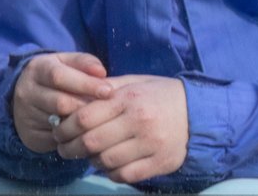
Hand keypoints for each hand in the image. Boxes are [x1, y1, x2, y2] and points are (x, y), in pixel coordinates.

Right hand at [12, 52, 112, 153]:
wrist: (23, 99)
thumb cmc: (54, 78)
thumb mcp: (65, 63)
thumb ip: (83, 63)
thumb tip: (101, 72)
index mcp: (37, 69)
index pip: (60, 77)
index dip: (86, 84)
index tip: (108, 90)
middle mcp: (27, 92)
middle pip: (60, 103)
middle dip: (87, 107)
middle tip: (107, 110)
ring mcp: (26, 115)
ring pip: (59, 124)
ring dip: (82, 124)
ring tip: (98, 121)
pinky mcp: (30, 135)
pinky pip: (56, 139)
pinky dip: (74, 137)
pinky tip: (85, 133)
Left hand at [53, 74, 187, 183]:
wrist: (198, 112)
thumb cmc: (160, 94)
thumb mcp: (135, 82)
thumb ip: (107, 88)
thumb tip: (76, 94)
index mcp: (128, 99)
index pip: (85, 116)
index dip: (65, 127)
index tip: (58, 131)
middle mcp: (138, 121)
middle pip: (91, 141)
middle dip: (71, 147)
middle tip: (64, 149)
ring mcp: (150, 144)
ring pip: (106, 161)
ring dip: (91, 161)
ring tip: (88, 156)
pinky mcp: (160, 163)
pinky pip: (125, 175)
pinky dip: (111, 173)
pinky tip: (109, 165)